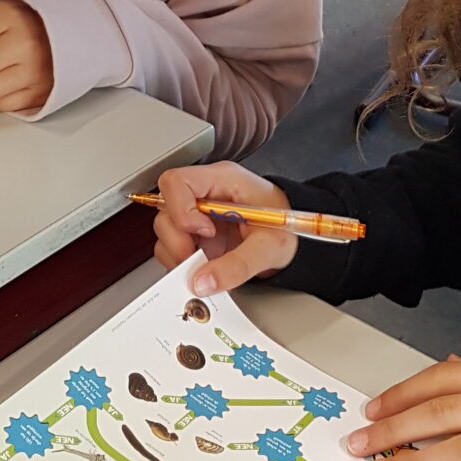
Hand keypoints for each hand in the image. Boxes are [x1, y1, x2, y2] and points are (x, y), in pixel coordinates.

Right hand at [150, 162, 298, 293]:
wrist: (295, 238)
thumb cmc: (286, 228)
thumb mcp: (270, 246)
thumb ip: (237, 265)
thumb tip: (202, 281)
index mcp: (222, 180)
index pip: (177, 182)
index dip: (181, 210)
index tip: (204, 232)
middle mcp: (204, 194)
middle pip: (165, 208)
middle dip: (177, 240)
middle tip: (199, 259)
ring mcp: (197, 215)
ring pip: (165, 230)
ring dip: (178, 254)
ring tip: (205, 265)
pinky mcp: (195, 235)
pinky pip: (172, 248)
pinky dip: (182, 263)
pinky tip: (204, 267)